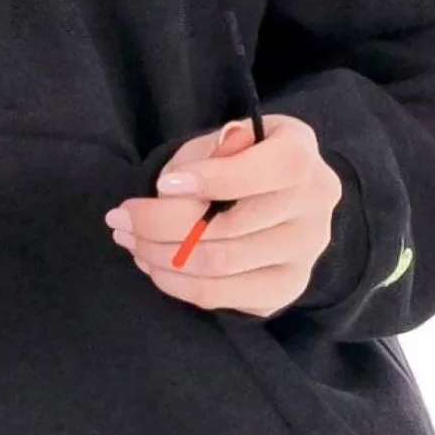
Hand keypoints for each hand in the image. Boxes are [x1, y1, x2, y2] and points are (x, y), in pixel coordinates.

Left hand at [104, 115, 340, 319]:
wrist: (274, 196)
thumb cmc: (239, 159)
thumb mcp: (223, 139)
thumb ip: (208, 153)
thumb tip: (176, 187)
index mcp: (301, 153)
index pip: (271, 169)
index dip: (214, 178)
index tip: (161, 185)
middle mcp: (314, 205)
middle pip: (231, 226)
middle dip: (159, 224)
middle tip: (120, 218)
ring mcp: (305, 252)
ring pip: (219, 265)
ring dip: (159, 255)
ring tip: (129, 240)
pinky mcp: (285, 288)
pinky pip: (220, 295)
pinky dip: (175, 282)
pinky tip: (152, 263)